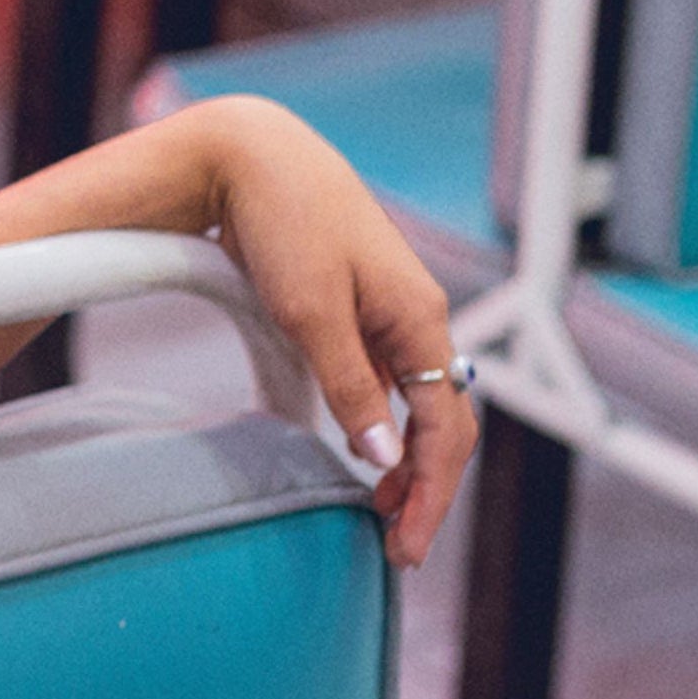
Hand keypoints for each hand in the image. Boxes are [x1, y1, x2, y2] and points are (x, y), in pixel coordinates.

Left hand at [194, 96, 476, 567]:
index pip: (445, 429)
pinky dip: (375, 420)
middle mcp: (414, 318)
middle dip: (424, 486)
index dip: (430, 493)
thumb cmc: (283, 221)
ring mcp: (385, 312)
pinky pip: (380, 377)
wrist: (252, 153)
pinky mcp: (352, 306)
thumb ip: (349, 385)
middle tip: (394, 545)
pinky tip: (354, 449)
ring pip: (411, 402)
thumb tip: (381, 456)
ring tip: (377, 508)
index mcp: (420, 320)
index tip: (403, 545)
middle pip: (439, 421)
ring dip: (400, 458)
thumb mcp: (309, 312)